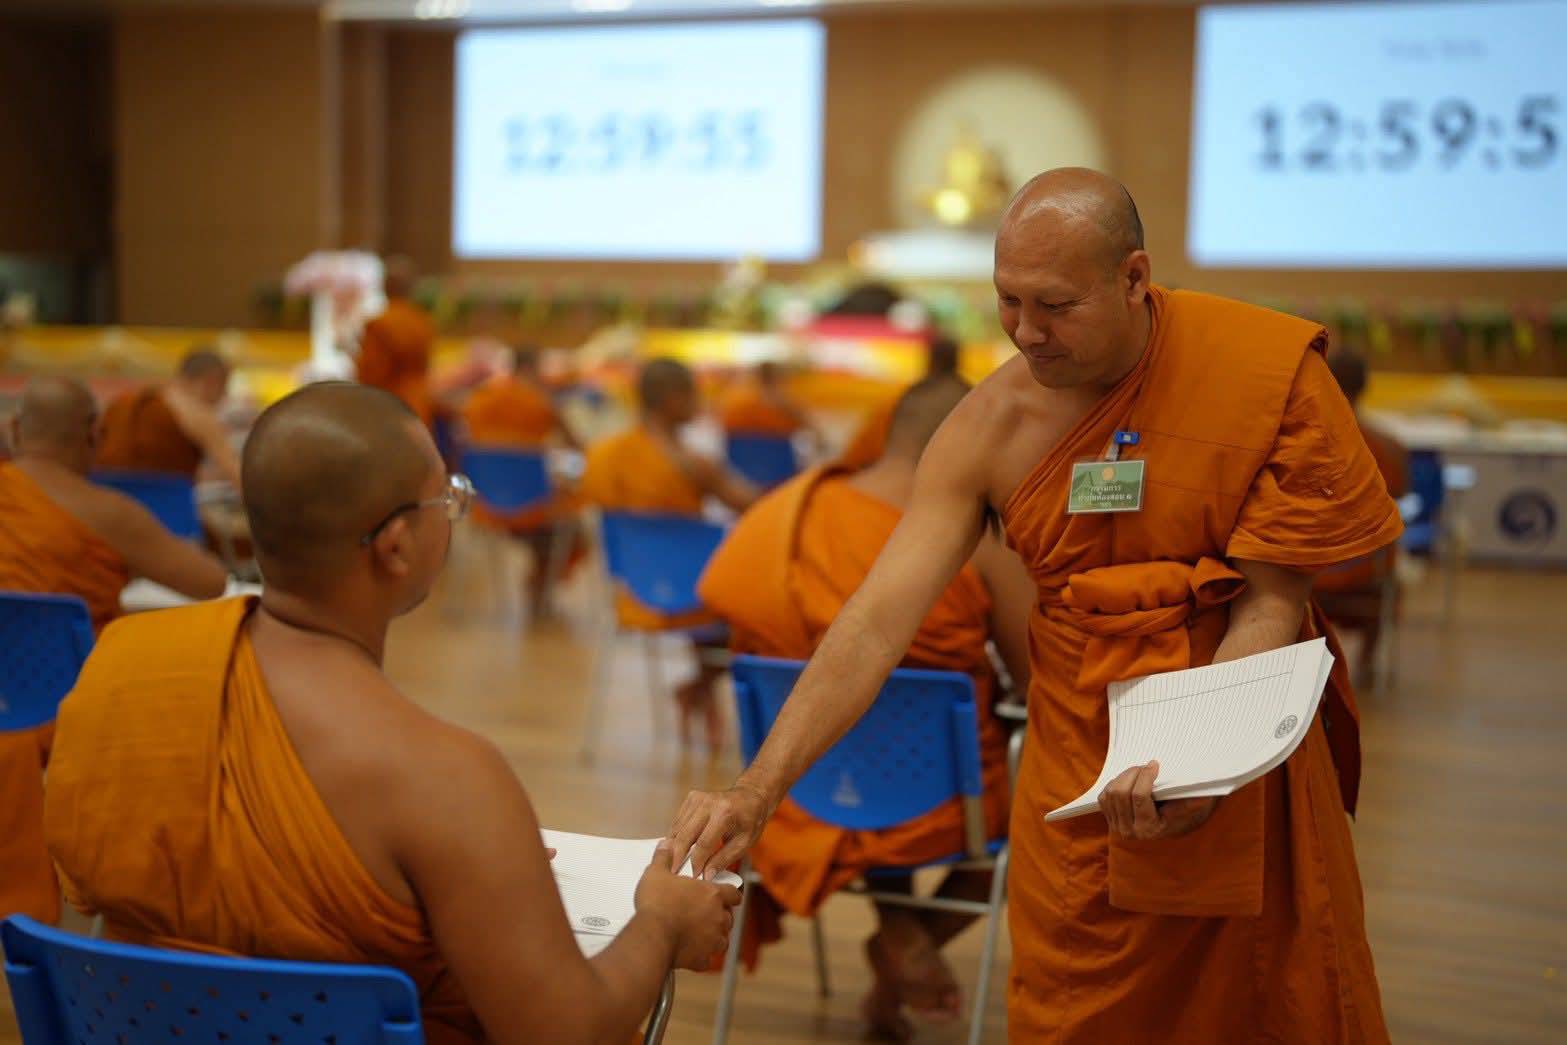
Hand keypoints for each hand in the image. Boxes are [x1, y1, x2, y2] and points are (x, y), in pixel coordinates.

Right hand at [635, 842, 742, 970]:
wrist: (652, 935)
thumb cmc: (657, 903)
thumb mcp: (656, 873)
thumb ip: (664, 858)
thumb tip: (666, 845)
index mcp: (713, 895)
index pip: (734, 893)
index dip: (729, 894)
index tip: (724, 895)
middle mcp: (719, 917)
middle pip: (728, 916)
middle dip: (718, 915)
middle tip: (702, 914)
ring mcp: (713, 939)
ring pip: (722, 939)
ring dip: (713, 936)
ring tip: (698, 933)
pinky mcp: (703, 958)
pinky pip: (707, 958)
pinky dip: (701, 956)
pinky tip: (691, 952)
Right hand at [666, 782, 770, 879]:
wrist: (750, 796)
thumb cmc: (750, 820)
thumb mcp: (744, 842)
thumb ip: (724, 859)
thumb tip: (706, 875)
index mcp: (724, 813)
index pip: (704, 843)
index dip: (696, 862)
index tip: (692, 877)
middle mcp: (708, 802)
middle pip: (685, 835)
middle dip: (678, 856)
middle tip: (674, 874)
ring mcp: (698, 798)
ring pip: (678, 828)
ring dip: (673, 847)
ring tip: (672, 863)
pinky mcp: (691, 797)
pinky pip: (678, 820)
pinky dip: (675, 835)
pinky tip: (676, 848)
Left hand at [1097, 761, 1218, 839]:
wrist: (1167, 825)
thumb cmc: (1180, 812)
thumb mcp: (1189, 807)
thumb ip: (1192, 801)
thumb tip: (1202, 795)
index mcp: (1150, 828)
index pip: (1140, 797)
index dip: (1145, 776)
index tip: (1154, 763)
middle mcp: (1130, 831)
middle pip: (1121, 793)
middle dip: (1133, 773)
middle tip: (1145, 766)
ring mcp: (1117, 826)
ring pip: (1111, 792)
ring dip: (1124, 777)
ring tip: (1138, 772)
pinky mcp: (1109, 819)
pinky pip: (1104, 796)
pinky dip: (1114, 784)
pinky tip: (1128, 781)